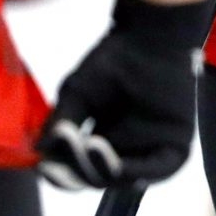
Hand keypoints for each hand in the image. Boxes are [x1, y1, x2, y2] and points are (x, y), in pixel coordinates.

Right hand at [38, 0, 206, 189]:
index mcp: (106, 144)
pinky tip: (106, 155)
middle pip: (100, 180)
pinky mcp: (177, 147)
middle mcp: (130, 153)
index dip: (62, 175)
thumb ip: (61, 125)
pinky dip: (132, 169)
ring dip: (101, 170)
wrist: (148, 36)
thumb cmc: (113, 61)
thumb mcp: (77, 96)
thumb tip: (38, 153)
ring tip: (86, 145)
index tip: (42, 166)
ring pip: (125, 179)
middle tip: (58, 160)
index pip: (82, 173)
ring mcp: (154, 153)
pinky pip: (156, 170)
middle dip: (77, 173)